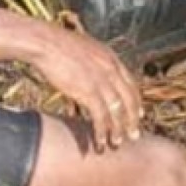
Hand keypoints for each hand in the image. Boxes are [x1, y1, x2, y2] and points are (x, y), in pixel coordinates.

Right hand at [28, 25, 143, 152]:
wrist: (46, 42)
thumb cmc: (59, 44)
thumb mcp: (86, 48)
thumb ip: (96, 61)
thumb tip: (95, 71)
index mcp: (111, 58)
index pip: (131, 84)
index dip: (136, 102)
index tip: (139, 115)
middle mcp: (111, 70)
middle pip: (128, 100)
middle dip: (132, 120)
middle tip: (134, 135)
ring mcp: (101, 81)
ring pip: (117, 111)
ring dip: (117, 130)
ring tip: (117, 143)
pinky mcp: (88, 91)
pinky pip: (101, 117)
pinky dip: (102, 131)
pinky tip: (100, 141)